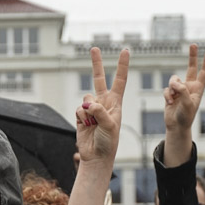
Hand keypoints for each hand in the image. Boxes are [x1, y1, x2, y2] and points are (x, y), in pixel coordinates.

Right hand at [75, 48, 128, 167]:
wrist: (97, 156)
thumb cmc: (109, 142)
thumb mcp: (110, 126)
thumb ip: (100, 111)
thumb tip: (87, 103)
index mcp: (116, 103)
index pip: (120, 80)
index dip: (122, 65)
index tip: (125, 51)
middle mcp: (103, 103)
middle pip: (99, 79)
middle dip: (96, 63)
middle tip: (94, 48)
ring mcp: (91, 109)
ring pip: (86, 99)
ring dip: (89, 111)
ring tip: (94, 124)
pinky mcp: (81, 116)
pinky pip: (78, 109)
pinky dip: (81, 117)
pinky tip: (86, 126)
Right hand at [163, 44, 204, 134]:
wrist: (176, 126)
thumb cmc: (186, 117)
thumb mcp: (188, 104)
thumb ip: (183, 91)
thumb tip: (176, 82)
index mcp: (198, 89)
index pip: (204, 73)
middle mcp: (189, 87)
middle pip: (191, 68)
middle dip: (192, 56)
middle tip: (193, 45)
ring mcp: (179, 90)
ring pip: (174, 80)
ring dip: (172, 87)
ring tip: (173, 97)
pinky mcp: (170, 94)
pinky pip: (166, 89)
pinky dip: (167, 95)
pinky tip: (169, 103)